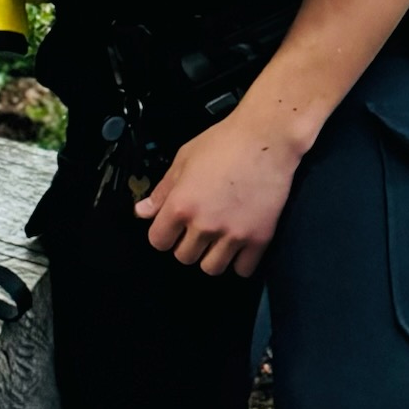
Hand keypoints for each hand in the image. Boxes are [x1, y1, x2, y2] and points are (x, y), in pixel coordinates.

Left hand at [133, 108, 305, 278]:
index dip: (163, 233)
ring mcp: (233, 235)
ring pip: (212, 268)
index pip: (158, 241)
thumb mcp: (184, 158)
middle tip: (198, 227)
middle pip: (184, 257)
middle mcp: (205, 225)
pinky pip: (242, 270)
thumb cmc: (225, 142)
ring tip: (217, 236)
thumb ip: (162, 189)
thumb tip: (142, 211)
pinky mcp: (259, 239)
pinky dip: (239, 260)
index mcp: (182, 205)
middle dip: (187, 243)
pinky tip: (238, 242)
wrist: (266, 138)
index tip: (171, 227)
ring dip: (211, 255)